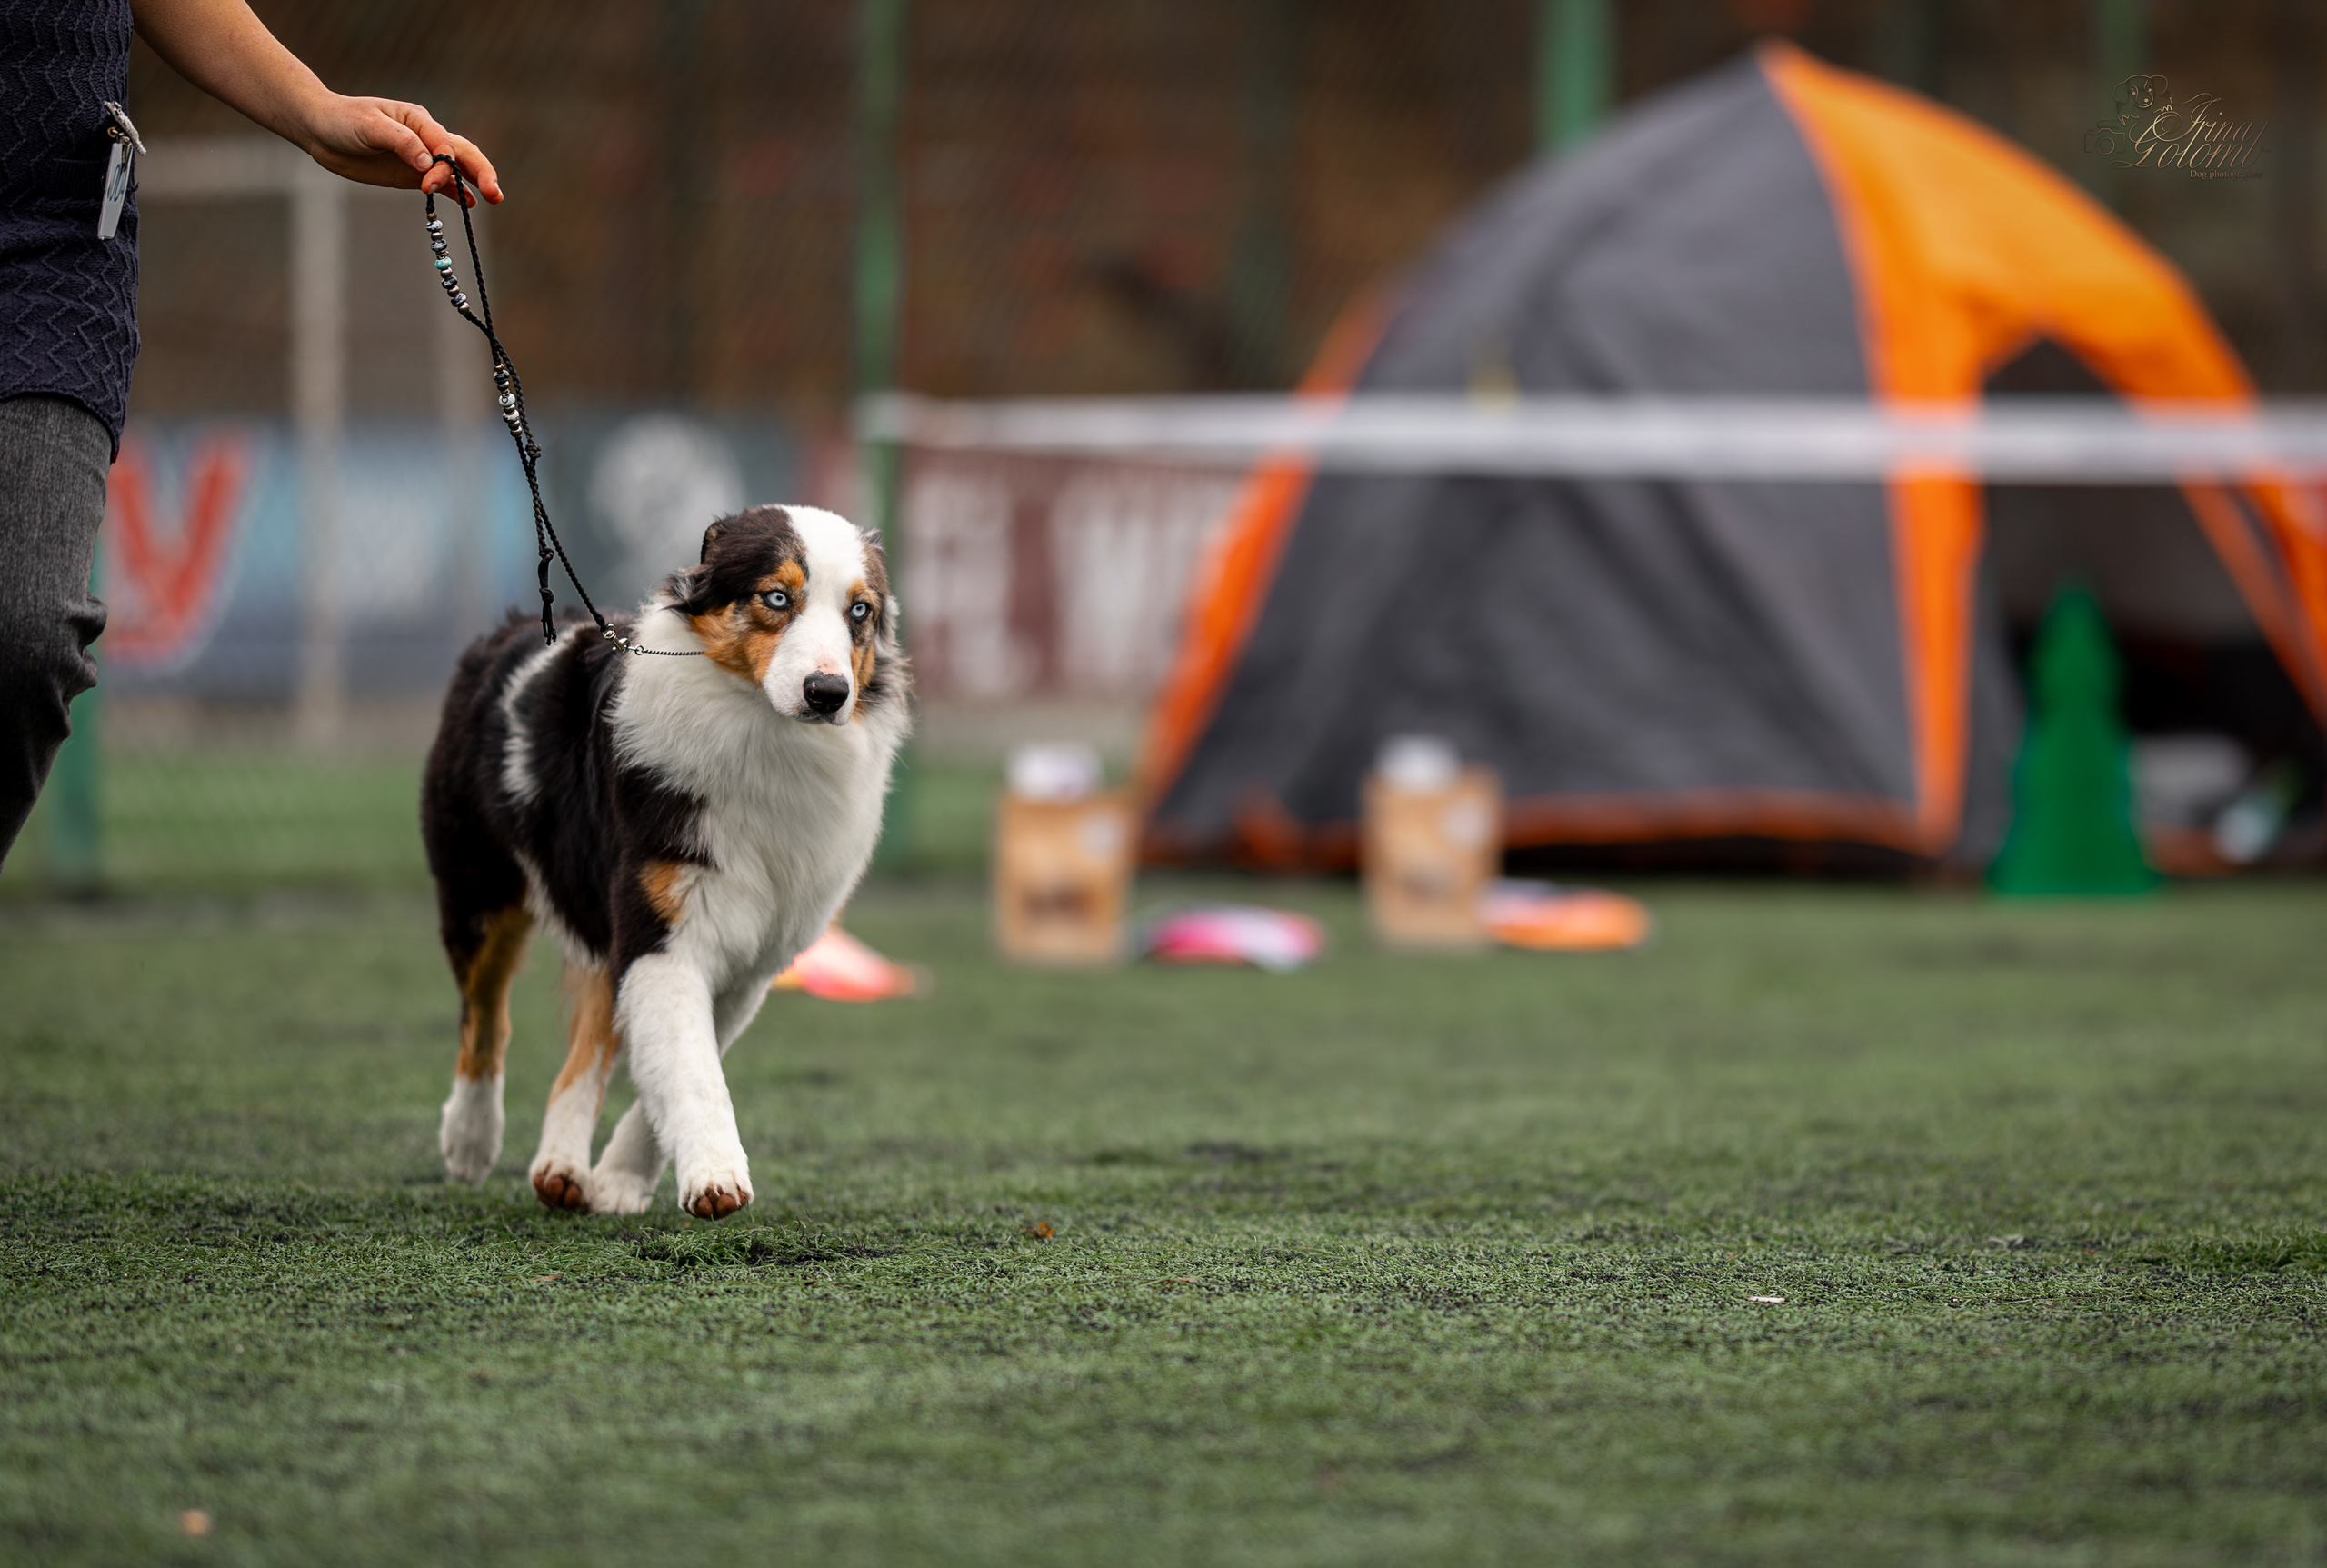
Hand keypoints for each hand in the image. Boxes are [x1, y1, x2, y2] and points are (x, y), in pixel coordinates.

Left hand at [296, 93, 502, 205]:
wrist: (320, 130)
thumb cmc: (342, 120)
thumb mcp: (368, 126)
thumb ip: (401, 142)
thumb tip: (428, 163)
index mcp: (418, 120)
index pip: (444, 143)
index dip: (444, 165)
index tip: (427, 182)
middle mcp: (425, 138)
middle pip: (462, 153)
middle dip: (480, 172)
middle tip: (494, 193)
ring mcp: (420, 157)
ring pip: (457, 169)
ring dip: (475, 182)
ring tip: (494, 198)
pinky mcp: (411, 174)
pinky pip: (442, 183)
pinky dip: (457, 192)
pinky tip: (471, 203)